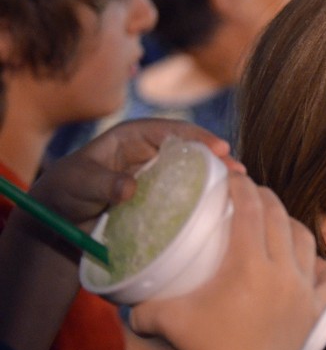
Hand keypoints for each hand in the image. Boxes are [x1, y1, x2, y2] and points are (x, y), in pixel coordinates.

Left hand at [30, 119, 243, 231]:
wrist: (61, 219)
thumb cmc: (67, 191)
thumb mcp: (80, 182)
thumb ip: (103, 182)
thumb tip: (130, 188)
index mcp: (134, 135)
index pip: (172, 130)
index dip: (198, 137)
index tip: (219, 148)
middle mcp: (151, 151)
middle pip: (191, 149)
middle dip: (216, 157)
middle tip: (238, 171)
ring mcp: (159, 175)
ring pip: (193, 171)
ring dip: (215, 178)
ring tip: (239, 189)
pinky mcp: (161, 196)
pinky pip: (186, 192)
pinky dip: (203, 197)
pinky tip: (221, 206)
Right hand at [129, 174, 325, 349]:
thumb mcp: (167, 321)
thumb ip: (141, 307)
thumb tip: (122, 301)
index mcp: (248, 264)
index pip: (250, 210)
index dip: (243, 188)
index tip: (234, 178)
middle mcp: (282, 269)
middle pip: (280, 217)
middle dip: (267, 198)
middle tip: (252, 194)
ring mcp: (304, 288)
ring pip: (307, 240)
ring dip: (293, 224)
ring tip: (279, 222)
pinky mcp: (316, 307)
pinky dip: (323, 264)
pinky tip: (313, 260)